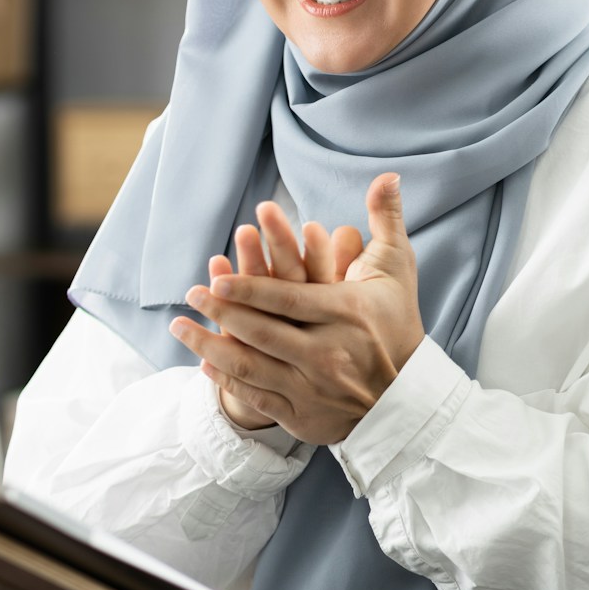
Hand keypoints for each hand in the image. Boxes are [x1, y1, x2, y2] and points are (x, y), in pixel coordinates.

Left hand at [170, 175, 423, 445]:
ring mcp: (314, 387)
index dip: (248, 288)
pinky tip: (203, 363)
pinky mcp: (303, 414)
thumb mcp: (397, 268)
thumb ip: (385, 219)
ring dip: (210, 345)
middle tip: (192, 293)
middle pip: (262, 331)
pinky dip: (226, 380)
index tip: (215, 277)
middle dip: (221, 311)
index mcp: (346, 314)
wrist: (409, 398)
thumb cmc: (398, 323)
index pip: (287, 299)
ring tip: (179, 326)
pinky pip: (257, 396)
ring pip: (251, 366)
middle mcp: (327, 353)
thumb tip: (387, 175)